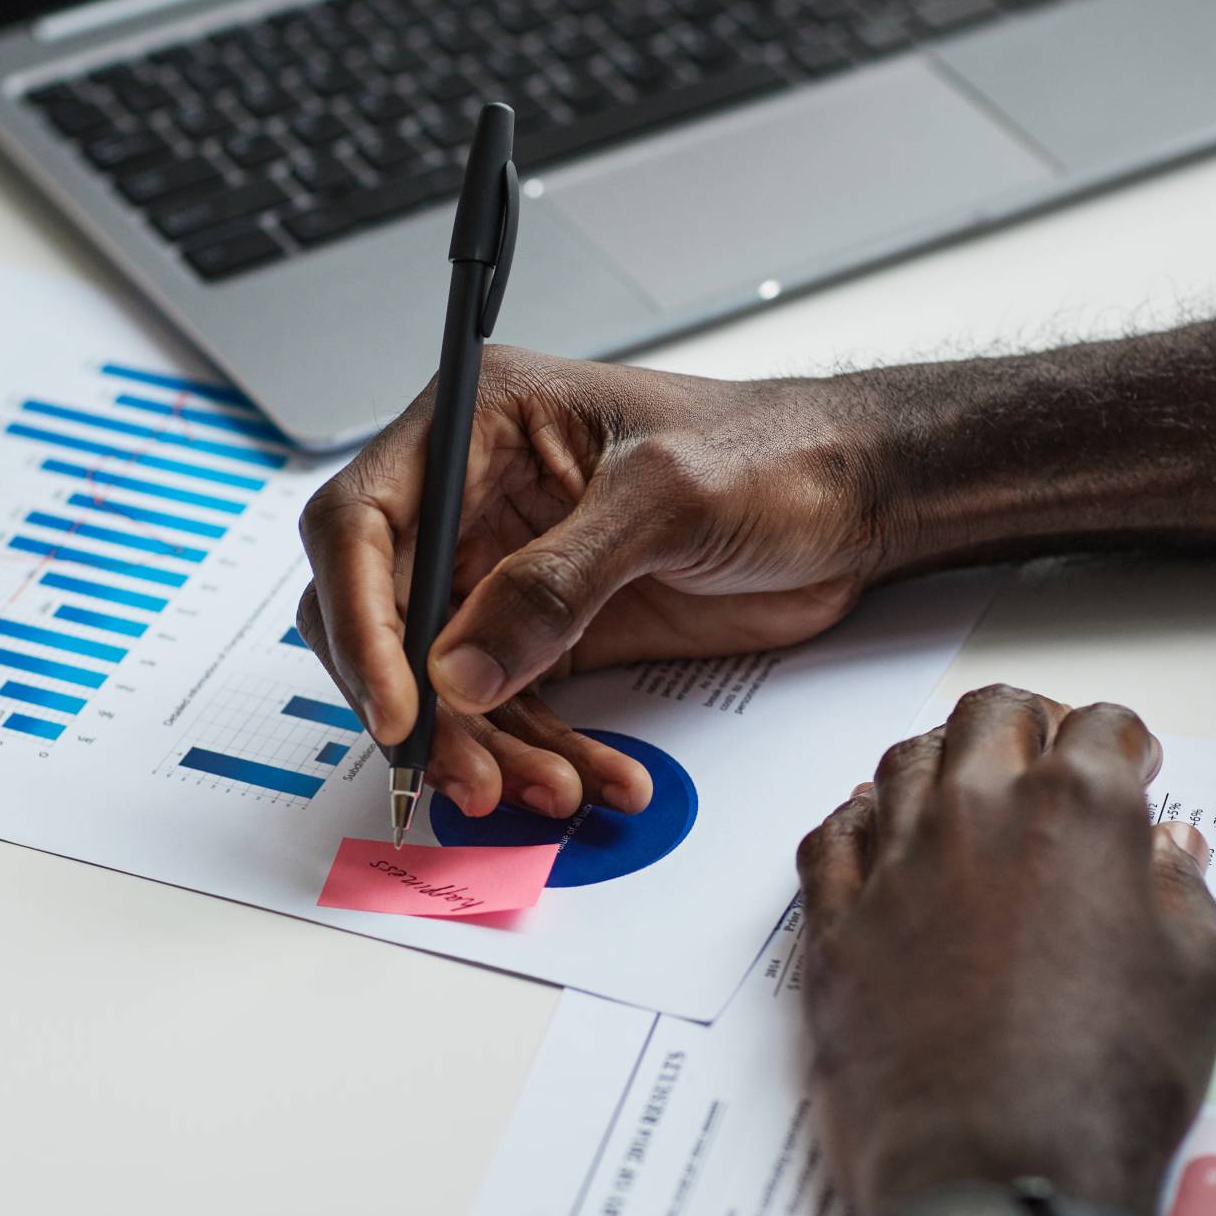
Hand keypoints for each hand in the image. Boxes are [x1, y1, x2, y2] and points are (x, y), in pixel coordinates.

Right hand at [297, 347, 888, 819]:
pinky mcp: (547, 637)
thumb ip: (558, 582)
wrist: (855, 500)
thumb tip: (459, 671)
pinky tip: (596, 782)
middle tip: (468, 774)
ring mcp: (505, 574)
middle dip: (419, 707)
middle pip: (381, 618)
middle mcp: (473, 498)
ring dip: (486, 750)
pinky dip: (543, 758)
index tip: (399, 706)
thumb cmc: (773, 453)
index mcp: (476, 423)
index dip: (359, 620)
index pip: (361, 523)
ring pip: (442, 685)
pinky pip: (511, 714)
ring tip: (553, 792)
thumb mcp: (666, 499)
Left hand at [795, 686, 1215, 1215]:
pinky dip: (855, 821)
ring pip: (903, 765)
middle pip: (988, 719)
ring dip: (940, 761)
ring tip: (963, 787)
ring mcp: (894, 867)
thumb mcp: (1198, 983)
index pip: (1100, 729)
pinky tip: (872, 830)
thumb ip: (1181, 896)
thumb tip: (1169, 852)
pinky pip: (829, 840)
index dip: (1122, 743)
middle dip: (1026, 724)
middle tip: (1045, 755)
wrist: (997, 1174)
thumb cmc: (1109, 1087)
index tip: (1131, 764)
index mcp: (1076, 814)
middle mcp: (975, 817)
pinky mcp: (835, 926)